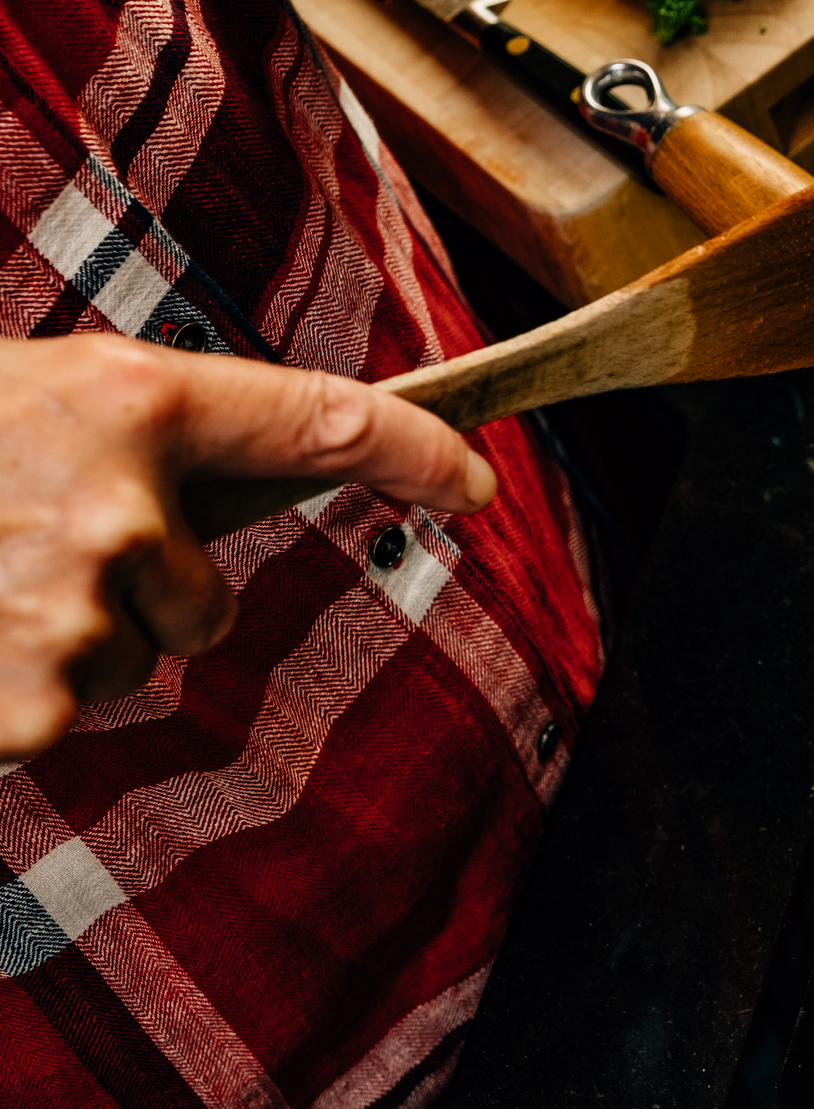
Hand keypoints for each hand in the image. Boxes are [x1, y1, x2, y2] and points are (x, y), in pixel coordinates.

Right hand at [0, 336, 496, 759]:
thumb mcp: (37, 393)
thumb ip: (141, 432)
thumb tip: (227, 469)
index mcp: (132, 404)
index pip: (324, 423)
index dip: (416, 453)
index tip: (471, 480)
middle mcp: (125, 511)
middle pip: (210, 603)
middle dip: (135, 595)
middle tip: (15, 540)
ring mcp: (80, 614)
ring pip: (130, 658)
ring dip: (54, 640)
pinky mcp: (32, 707)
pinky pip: (60, 715)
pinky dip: (7, 692)